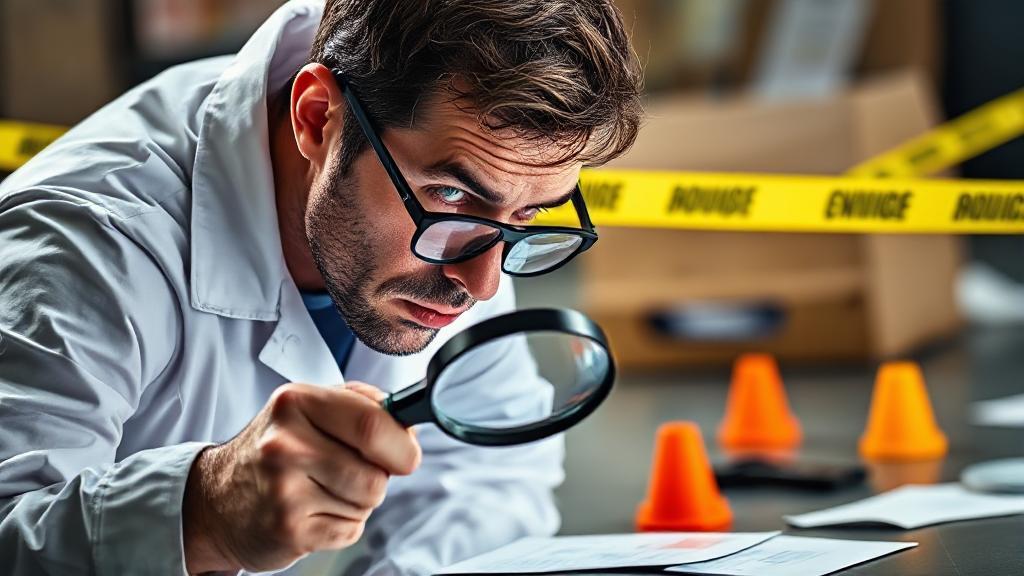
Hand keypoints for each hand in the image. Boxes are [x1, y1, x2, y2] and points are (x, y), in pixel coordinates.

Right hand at [182, 382, 420, 573]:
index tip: (405, 453)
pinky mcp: (288, 530)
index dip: (402, 445)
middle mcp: (285, 444)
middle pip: (376, 474)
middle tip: (358, 471)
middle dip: (380, 477)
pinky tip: (314, 510)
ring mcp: (284, 490)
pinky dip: (343, 524)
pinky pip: (350, 530)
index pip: (373, 424)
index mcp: (297, 401)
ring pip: (367, 504)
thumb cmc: (276, 448)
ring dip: (359, 501)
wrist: (216, 498)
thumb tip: (407, 422)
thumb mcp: (310, 406)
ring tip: (325, 489)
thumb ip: (362, 404)